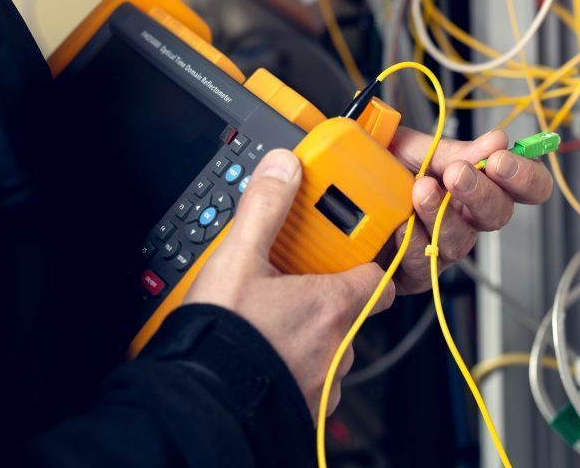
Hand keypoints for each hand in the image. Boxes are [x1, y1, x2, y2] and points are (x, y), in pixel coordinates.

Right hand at [184, 149, 394, 420]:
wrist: (202, 406)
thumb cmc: (226, 338)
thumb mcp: (238, 259)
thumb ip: (265, 208)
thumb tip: (283, 168)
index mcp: (332, 305)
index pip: (377, 279)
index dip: (362, 263)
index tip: (346, 254)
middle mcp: (339, 346)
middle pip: (348, 312)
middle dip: (323, 298)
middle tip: (287, 286)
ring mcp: (324, 382)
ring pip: (329, 348)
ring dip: (307, 335)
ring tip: (267, 321)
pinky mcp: (305, 410)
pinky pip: (310, 381)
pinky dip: (292, 367)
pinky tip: (262, 354)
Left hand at [387, 128, 553, 293]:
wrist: (334, 185)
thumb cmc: (377, 165)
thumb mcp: (415, 148)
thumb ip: (455, 150)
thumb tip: (498, 141)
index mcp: (476, 183)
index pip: (524, 186)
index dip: (524, 176)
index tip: (501, 161)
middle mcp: (465, 218)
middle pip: (499, 215)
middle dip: (480, 193)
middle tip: (457, 174)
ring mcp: (442, 247)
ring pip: (462, 241)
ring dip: (441, 214)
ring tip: (420, 191)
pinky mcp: (414, 273)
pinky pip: (425, 265)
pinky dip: (414, 241)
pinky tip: (402, 224)